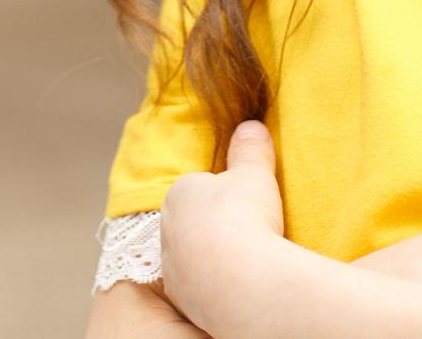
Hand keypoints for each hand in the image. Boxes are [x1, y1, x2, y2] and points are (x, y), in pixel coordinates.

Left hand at [158, 121, 285, 323]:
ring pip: (193, 256)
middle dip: (215, 227)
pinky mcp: (182, 296)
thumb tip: (251, 125)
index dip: (225, 196)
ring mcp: (172, 265)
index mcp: (179, 194)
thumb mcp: (254, 173)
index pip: (199, 189)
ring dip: (214, 257)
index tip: (245, 206)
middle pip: (193, 223)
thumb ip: (250, 149)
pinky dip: (215, 284)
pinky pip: (199, 286)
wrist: (241, 278)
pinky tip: (237, 283)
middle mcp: (167, 229)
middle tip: (247, 233)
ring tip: (246, 260)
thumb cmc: (244, 217)